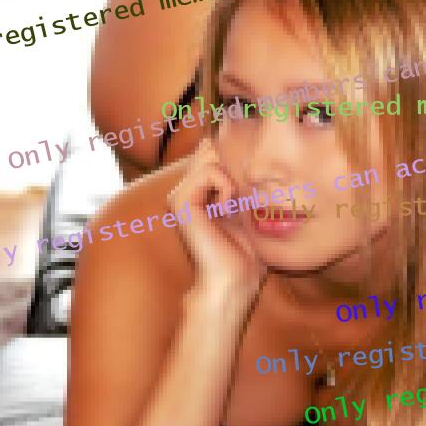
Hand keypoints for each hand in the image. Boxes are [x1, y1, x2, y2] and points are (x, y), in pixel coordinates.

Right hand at [168, 138, 265, 305]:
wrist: (234, 280)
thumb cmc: (246, 250)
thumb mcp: (246, 206)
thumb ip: (237, 179)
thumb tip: (235, 145)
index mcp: (197, 192)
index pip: (211, 150)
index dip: (233, 158)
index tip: (244, 192)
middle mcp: (184, 191)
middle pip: (210, 149)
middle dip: (233, 167)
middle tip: (238, 201)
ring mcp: (179, 196)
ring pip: (210, 158)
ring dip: (231, 180)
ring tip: (231, 207)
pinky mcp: (179, 202)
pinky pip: (209, 172)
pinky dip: (226, 187)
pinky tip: (225, 210)